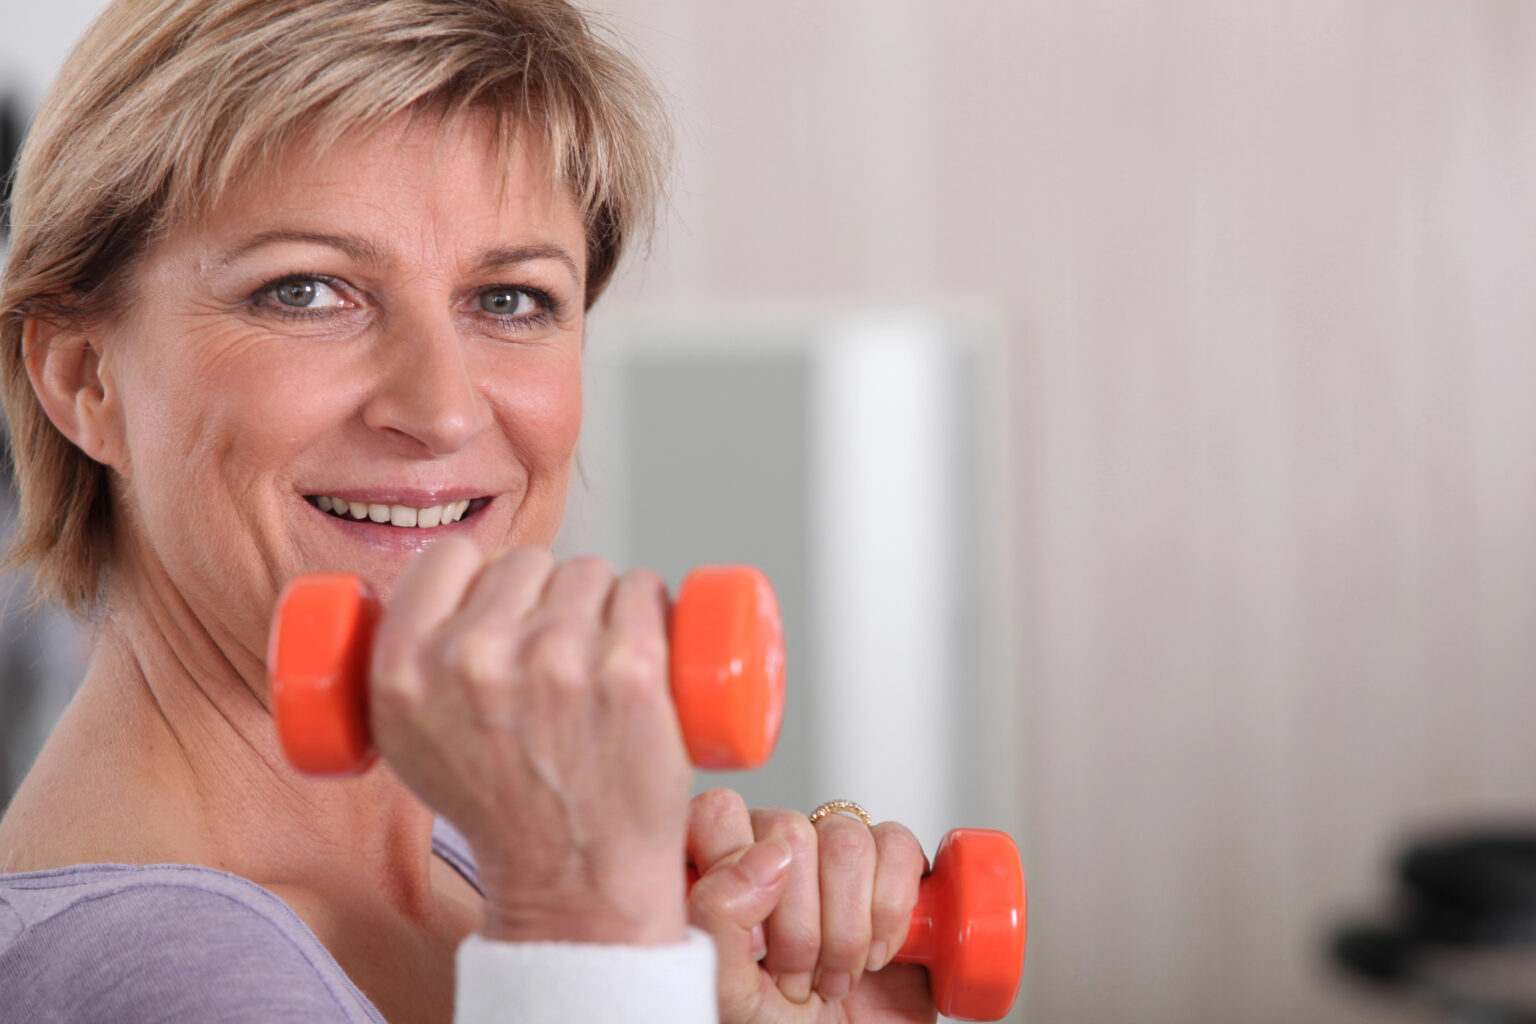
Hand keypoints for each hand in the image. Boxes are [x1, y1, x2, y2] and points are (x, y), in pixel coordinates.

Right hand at [366, 537, 692, 944]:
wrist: (574, 880)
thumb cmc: (503, 811)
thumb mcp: (410, 742)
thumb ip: (401, 667)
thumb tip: (424, 591)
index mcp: (406, 669)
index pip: (449, 557)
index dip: (480, 576)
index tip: (504, 606)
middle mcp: (476, 657)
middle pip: (528, 563)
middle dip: (546, 596)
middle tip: (558, 658)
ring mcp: (557, 659)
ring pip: (589, 572)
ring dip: (602, 602)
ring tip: (598, 664)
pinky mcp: (630, 668)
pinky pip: (643, 589)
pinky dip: (653, 607)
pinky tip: (645, 646)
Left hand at [686, 789, 937, 1023]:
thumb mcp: (728, 990)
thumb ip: (717, 916)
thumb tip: (768, 855)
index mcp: (718, 870)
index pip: (718, 813)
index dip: (737, 873)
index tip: (749, 945)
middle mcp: (772, 852)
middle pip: (789, 830)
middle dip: (800, 924)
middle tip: (797, 976)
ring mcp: (833, 856)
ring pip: (846, 839)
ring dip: (848, 928)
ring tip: (835, 975)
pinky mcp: (890, 866)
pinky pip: (897, 846)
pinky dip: (891, 911)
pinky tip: (876, 953)